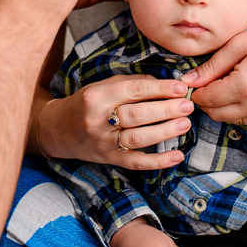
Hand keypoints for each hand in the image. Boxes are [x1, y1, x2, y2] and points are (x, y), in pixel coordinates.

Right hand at [38, 76, 193, 169]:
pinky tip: (177, 156)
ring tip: (185, 124)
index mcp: (98, 96)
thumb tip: (166, 85)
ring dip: (165, 132)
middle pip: (137, 115)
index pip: (134, 90)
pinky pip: (136, 162)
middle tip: (188, 105)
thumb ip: (132, 84)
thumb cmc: (87, 103)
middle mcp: (98, 119)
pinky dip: (158, 161)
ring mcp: (103, 142)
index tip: (180, 88)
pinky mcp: (109, 159)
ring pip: (138, 138)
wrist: (59, 129)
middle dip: (166, 110)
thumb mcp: (103, 86)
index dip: (160, 89)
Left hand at [181, 19, 246, 123]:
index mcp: (245, 86)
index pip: (207, 99)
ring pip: (230, 119)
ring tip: (223, 83)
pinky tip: (239, 88)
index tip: (191, 80)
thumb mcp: (239, 44)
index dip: (195, 90)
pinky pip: (246, 118)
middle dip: (205, 100)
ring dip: (220, 106)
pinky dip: (236, 108)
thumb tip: (189, 80)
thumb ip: (211, 66)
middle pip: (215, 114)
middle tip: (205, 81)